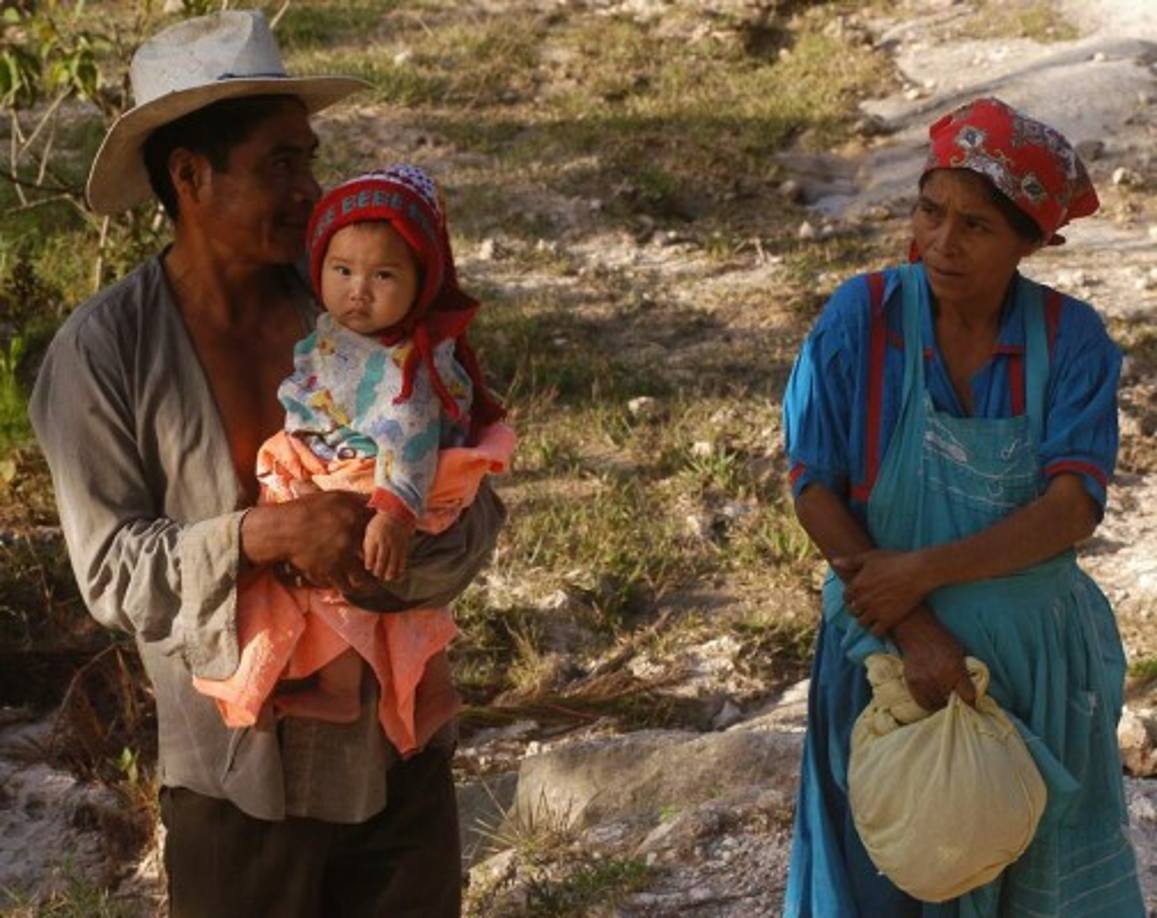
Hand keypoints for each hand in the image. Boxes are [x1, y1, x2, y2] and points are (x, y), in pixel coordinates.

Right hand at [246, 491, 375, 593]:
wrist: (283, 528)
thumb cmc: (308, 509)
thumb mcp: (334, 497)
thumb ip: (356, 499)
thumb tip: (375, 499)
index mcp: (353, 515)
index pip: (379, 529)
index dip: (386, 539)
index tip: (390, 545)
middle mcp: (350, 534)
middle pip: (375, 555)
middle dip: (381, 564)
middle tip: (386, 570)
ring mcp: (339, 554)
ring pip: (362, 576)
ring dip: (367, 583)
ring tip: (372, 586)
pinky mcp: (327, 569)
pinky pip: (344, 584)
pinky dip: (348, 588)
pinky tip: (351, 589)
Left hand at [363, 510, 412, 581]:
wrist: (397, 513)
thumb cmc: (379, 524)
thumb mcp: (370, 531)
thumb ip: (367, 545)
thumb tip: (364, 559)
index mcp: (374, 537)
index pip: (371, 554)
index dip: (369, 563)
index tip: (369, 567)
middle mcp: (385, 541)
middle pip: (382, 560)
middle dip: (379, 570)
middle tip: (377, 574)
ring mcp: (395, 544)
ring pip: (393, 561)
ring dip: (390, 571)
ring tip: (387, 577)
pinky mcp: (403, 546)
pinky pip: (403, 559)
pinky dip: (401, 568)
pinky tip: (398, 574)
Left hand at [835, 549, 934, 635]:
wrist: (918, 571)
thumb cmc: (894, 560)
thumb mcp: (870, 557)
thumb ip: (851, 562)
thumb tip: (834, 562)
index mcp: (857, 585)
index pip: (846, 597)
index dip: (852, 597)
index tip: (859, 597)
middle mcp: (863, 600)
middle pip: (852, 611)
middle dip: (858, 609)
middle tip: (867, 607)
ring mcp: (875, 611)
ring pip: (862, 622)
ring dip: (865, 620)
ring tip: (873, 616)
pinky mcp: (889, 619)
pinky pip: (875, 632)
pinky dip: (876, 630)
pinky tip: (882, 625)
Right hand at [891, 606, 975, 710]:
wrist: (916, 630)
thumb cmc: (941, 640)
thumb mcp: (959, 653)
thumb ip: (963, 672)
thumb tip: (969, 690)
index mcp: (954, 670)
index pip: (968, 696)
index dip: (971, 701)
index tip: (971, 702)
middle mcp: (939, 678)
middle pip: (951, 702)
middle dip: (955, 702)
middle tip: (955, 699)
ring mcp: (924, 682)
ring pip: (936, 704)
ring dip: (941, 703)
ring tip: (943, 699)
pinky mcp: (912, 683)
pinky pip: (922, 702)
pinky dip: (928, 703)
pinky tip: (931, 697)